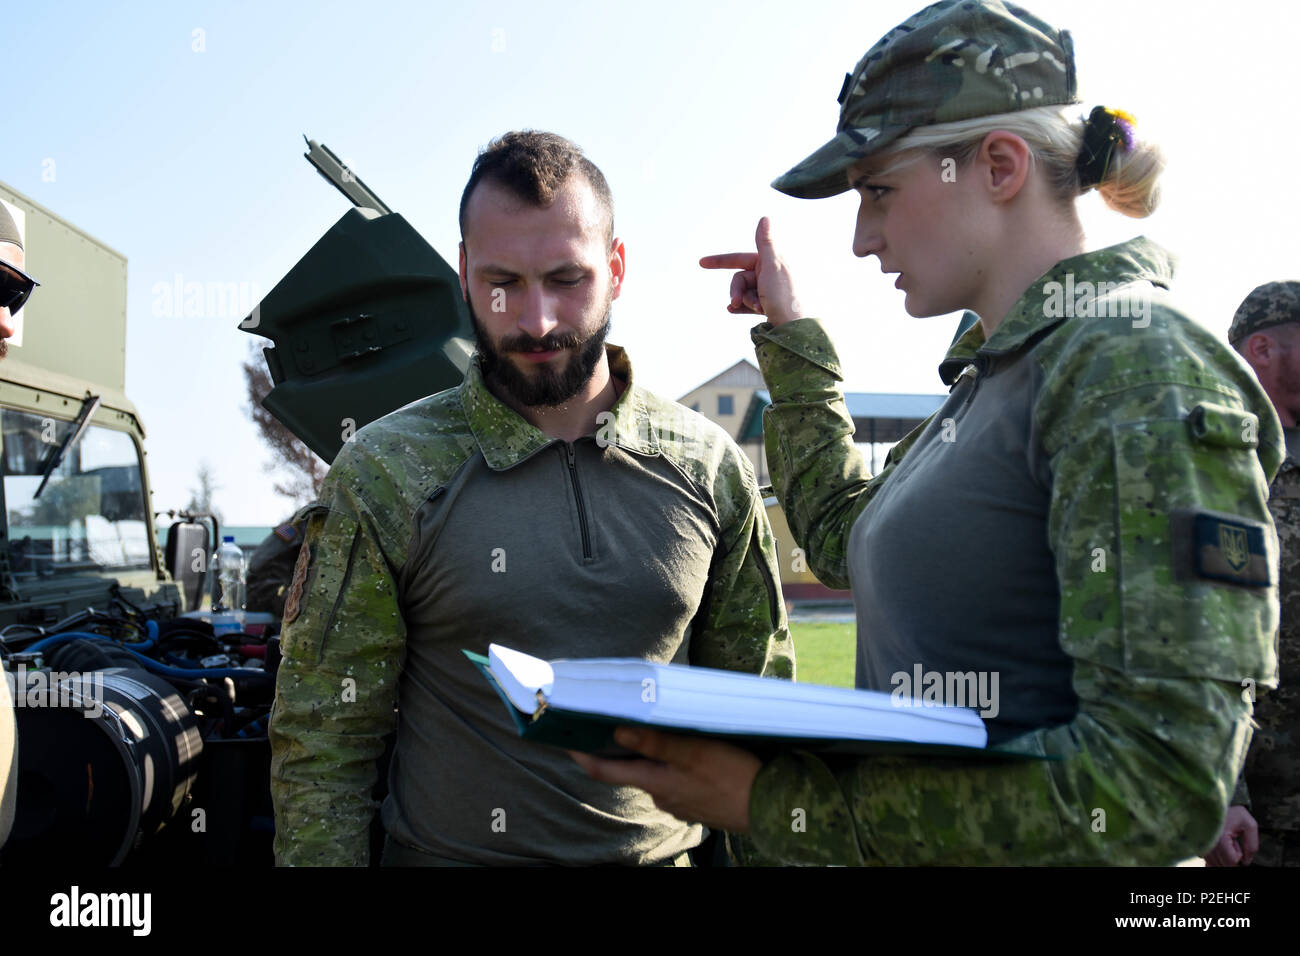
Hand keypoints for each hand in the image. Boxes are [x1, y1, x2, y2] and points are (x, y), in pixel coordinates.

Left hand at [570, 727, 761, 832]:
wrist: (772, 806)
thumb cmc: (734, 776)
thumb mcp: (694, 752)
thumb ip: (655, 743)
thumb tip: (616, 732)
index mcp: (655, 782)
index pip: (605, 772)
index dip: (582, 756)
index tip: (564, 741)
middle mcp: (662, 795)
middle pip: (630, 770)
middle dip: (618, 749)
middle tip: (607, 723)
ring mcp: (681, 802)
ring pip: (655, 774)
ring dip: (649, 755)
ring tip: (651, 728)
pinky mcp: (698, 801)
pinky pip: (677, 780)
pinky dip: (672, 764)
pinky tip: (686, 750)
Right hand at [700, 217, 804, 326]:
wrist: (794, 329)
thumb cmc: (785, 298)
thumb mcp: (773, 266)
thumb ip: (766, 242)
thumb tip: (765, 218)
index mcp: (772, 262)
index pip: (740, 258)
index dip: (720, 261)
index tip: (701, 263)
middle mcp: (771, 275)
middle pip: (740, 279)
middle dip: (738, 290)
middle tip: (739, 301)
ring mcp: (769, 291)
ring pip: (743, 292)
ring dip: (744, 301)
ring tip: (757, 309)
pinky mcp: (767, 307)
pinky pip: (747, 304)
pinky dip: (741, 307)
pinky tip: (733, 310)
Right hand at [1204, 805, 1258, 865]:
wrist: (1214, 800)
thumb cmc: (1232, 811)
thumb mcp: (1249, 824)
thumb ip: (1252, 845)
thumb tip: (1247, 861)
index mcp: (1220, 839)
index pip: (1231, 862)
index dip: (1239, 857)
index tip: (1238, 845)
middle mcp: (1207, 844)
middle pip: (1223, 864)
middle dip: (1231, 858)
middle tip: (1232, 842)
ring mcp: (1201, 846)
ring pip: (1215, 863)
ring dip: (1223, 858)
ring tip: (1225, 842)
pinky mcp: (1198, 846)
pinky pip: (1208, 860)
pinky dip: (1216, 857)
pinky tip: (1219, 846)